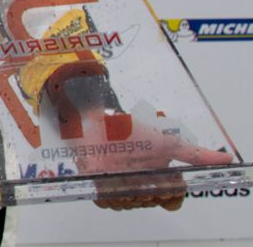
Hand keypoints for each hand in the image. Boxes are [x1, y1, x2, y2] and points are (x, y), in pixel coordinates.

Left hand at [73, 113, 233, 210]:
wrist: (101, 122)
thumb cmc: (135, 130)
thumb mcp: (169, 142)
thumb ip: (195, 154)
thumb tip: (228, 160)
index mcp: (158, 177)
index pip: (171, 200)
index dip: (172, 199)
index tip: (170, 191)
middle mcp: (141, 185)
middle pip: (150, 202)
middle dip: (150, 193)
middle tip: (145, 179)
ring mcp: (120, 187)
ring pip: (129, 204)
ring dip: (129, 193)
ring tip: (126, 177)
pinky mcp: (99, 187)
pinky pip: (107, 202)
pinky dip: (109, 195)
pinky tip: (110, 182)